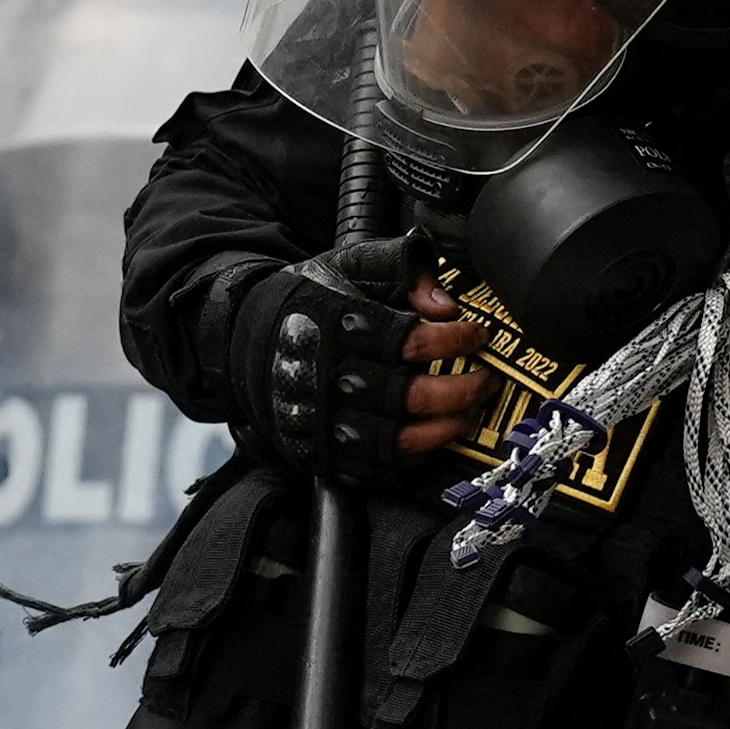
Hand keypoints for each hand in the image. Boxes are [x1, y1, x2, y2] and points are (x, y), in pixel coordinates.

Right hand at [244, 241, 482, 481]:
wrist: (243, 340)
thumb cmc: (306, 300)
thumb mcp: (348, 265)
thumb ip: (399, 265)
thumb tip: (443, 302)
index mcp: (337, 325)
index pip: (407, 341)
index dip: (451, 341)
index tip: (477, 335)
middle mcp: (331, 376)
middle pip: (408, 396)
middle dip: (461, 390)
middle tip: (486, 379)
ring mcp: (326, 418)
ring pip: (398, 437)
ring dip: (445, 427)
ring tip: (470, 411)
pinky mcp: (324, 448)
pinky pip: (378, 463)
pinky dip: (414, 453)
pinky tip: (436, 435)